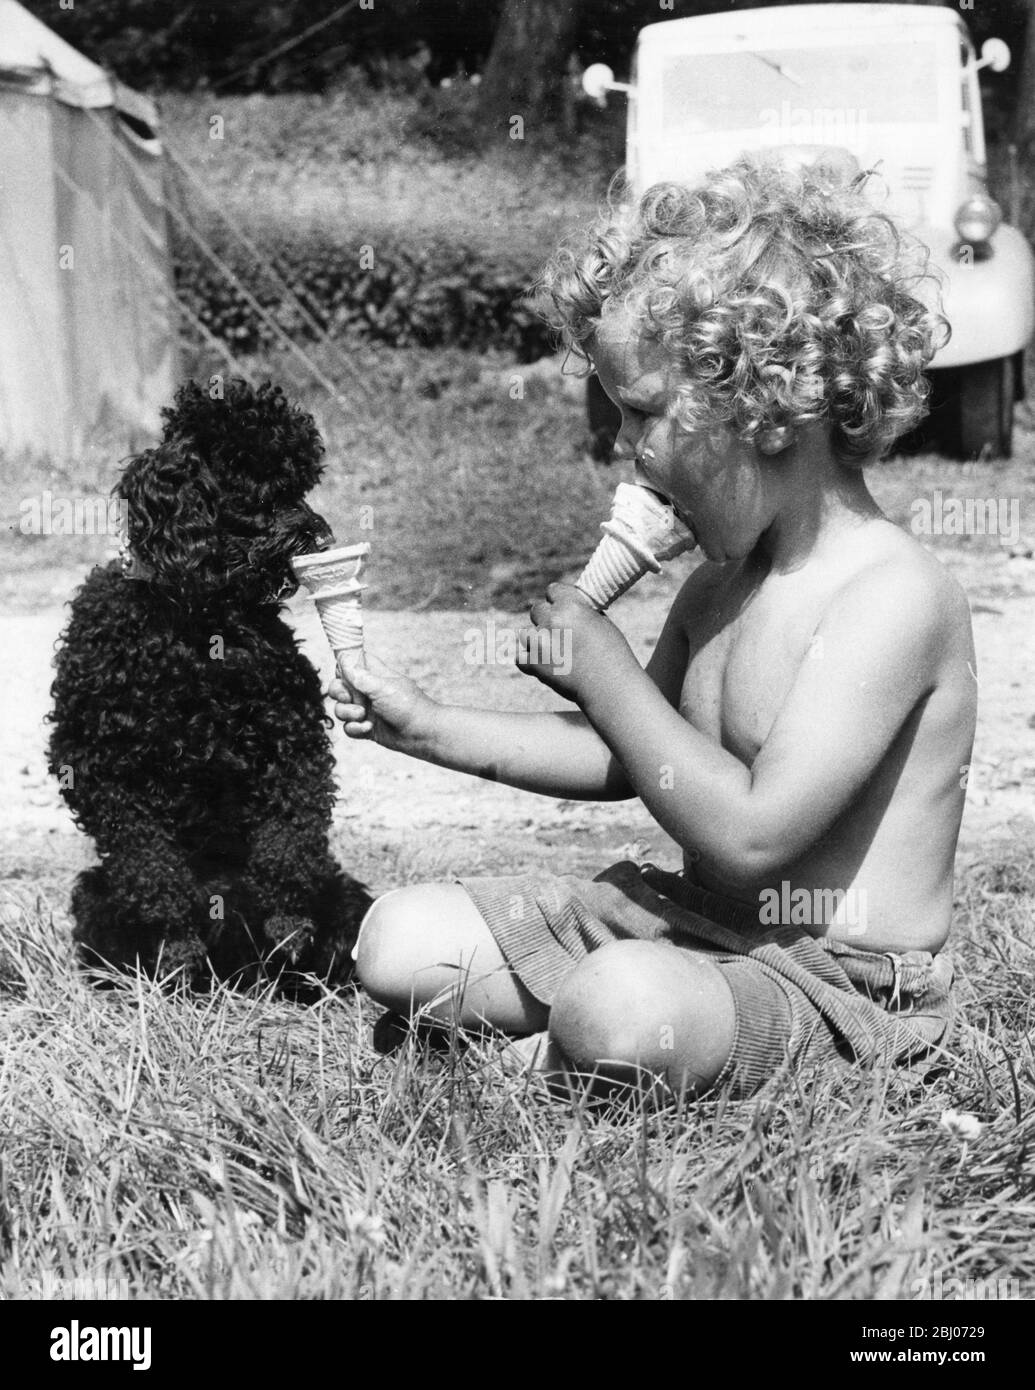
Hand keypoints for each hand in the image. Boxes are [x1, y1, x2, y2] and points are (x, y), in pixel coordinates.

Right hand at [330, 662, 438, 754]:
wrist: (421, 734)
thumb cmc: (408, 705)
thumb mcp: (382, 687)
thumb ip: (360, 675)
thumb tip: (343, 656)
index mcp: (373, 675)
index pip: (350, 664)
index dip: (343, 668)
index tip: (344, 675)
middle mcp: (367, 691)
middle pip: (338, 687)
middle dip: (339, 693)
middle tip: (350, 698)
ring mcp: (366, 709)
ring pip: (340, 709)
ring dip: (348, 713)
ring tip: (363, 715)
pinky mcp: (365, 727)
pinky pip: (348, 727)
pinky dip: (355, 728)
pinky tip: (368, 728)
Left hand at [518, 582, 635, 701]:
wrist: (610, 688)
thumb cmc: (612, 656)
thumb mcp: (601, 623)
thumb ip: (581, 612)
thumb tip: (569, 607)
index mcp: (571, 606)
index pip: (553, 590)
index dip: (558, 600)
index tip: (562, 609)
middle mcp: (553, 620)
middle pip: (537, 610)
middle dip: (546, 620)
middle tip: (559, 634)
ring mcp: (540, 642)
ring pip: (525, 634)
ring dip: (535, 640)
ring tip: (553, 653)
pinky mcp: (533, 663)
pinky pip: (519, 656)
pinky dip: (528, 660)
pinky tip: (542, 664)